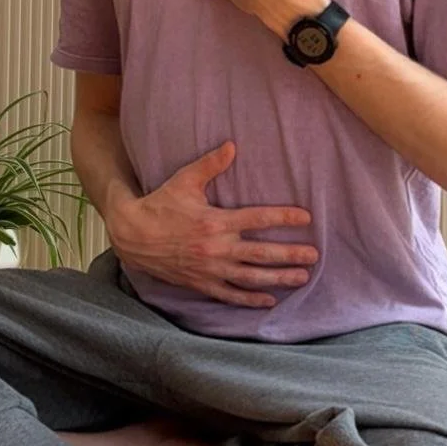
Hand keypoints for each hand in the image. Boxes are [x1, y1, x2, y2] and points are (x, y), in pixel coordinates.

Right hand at [109, 140, 318, 307]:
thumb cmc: (160, 204)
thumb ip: (210, 165)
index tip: (306, 218)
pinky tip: (270, 300)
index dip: (284, 217)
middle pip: (261, 253)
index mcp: (215, 221)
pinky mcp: (201, 283)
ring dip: (278, 278)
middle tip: (314, 255)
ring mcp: (210, 268)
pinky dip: (251, 299)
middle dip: (290, 254)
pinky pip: (230, 295)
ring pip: (251, 277)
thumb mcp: (184, 181)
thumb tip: (232, 145)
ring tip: (302, 277)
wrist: (132, 235)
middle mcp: (216, 248)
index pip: (257, 218)